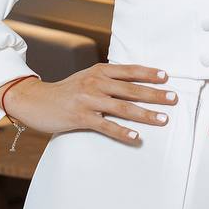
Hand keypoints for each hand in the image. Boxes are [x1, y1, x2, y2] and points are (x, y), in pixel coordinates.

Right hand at [0, 62, 178, 143]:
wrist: (34, 100)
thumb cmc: (66, 91)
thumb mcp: (87, 78)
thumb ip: (108, 78)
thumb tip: (135, 82)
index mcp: (98, 71)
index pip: (129, 71)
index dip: (148, 73)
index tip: (166, 77)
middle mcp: (95, 83)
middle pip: (131, 89)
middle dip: (154, 95)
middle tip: (173, 99)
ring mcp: (88, 101)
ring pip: (123, 108)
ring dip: (145, 114)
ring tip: (163, 119)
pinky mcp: (80, 118)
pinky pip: (106, 126)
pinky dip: (123, 132)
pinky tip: (136, 138)